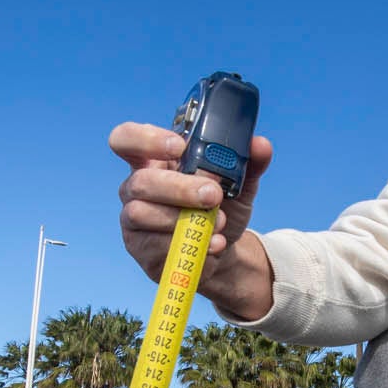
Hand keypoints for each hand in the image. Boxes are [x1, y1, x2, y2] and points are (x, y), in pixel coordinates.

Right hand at [109, 122, 275, 317]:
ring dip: (185, 219)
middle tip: (214, 194)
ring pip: (142, 213)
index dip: (146, 139)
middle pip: (140, 181)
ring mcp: (133, 220)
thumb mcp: (237, 183)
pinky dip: (190, 245)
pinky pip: (156, 246)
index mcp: (154, 160)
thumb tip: (261, 145)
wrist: (222, 248)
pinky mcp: (141, 249)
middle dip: (179, 188)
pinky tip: (214, 244)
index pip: (126, 138)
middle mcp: (136, 187)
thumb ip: (247, 162)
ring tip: (219, 222)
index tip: (179, 147)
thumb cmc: (219, 207)